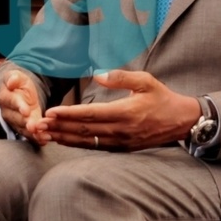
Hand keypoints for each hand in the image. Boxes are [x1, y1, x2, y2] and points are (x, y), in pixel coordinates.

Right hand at [0, 69, 45, 143]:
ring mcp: (15, 122)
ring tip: (40, 136)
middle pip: (17, 118)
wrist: (21, 93)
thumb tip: (11, 82)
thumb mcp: (17, 77)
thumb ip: (13, 78)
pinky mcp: (23, 128)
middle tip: (34, 127)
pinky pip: (28, 135)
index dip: (19, 106)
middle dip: (26, 123)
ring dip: (31, 134)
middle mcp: (8, 111)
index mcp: (5, 97)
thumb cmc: (19, 84)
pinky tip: (43, 141)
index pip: (12, 102)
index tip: (26, 111)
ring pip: (22, 129)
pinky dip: (35, 139)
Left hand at [40, 70, 200, 150]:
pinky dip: (78, 144)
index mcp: (125, 112)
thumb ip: (120, 77)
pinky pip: (96, 147)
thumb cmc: (162, 97)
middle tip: (38, 125)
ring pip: (88, 141)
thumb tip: (97, 73)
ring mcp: (122, 142)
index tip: (50, 112)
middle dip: (60, 127)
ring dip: (65, 137)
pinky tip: (64, 140)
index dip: (68, 114)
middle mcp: (121, 130)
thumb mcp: (145, 80)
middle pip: (84, 130)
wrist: (182, 121)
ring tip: (45, 133)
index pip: (90, 114)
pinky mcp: (123, 148)